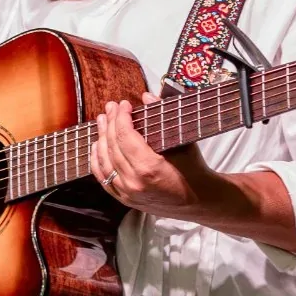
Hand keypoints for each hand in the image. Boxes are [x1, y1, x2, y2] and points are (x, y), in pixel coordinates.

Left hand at [89, 94, 225, 219]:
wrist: (198, 199)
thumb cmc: (193, 169)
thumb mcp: (182, 141)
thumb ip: (163, 116)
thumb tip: (147, 96)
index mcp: (149, 168)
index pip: (125, 136)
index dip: (121, 117)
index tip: (124, 104)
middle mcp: (134, 182)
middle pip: (113, 146)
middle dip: (110, 123)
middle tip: (111, 108)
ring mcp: (127, 193)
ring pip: (104, 162)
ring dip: (101, 138)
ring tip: (102, 121)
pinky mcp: (125, 199)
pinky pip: (103, 179)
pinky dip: (97, 161)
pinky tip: (97, 146)